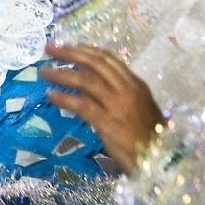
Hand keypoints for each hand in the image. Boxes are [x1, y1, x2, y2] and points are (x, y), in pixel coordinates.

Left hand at [43, 43, 164, 168]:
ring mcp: (117, 105)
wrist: (160, 159)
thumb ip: (119, 95)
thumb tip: (92, 86)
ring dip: (61, 74)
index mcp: (136, 84)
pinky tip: (50, 95)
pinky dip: (64, 98)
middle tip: (50, 49)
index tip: (69, 45)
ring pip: (85, 81)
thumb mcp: (140, 108)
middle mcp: (127, 90)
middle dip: (70, 53)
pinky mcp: (107, 122)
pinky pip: (81, 105)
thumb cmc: (150, 138)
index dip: (87, 50)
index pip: (109, 59)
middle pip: (94, 64)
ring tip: (44, 72)